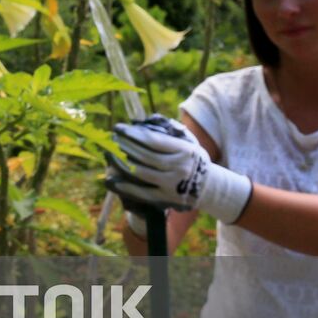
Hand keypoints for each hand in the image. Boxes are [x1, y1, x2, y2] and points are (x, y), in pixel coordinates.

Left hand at [105, 115, 252, 224]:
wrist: (208, 187)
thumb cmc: (190, 158)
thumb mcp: (187, 141)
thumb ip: (168, 129)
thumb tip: (147, 118)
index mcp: (184, 150)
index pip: (153, 140)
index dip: (133, 134)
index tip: (118, 128)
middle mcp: (179, 167)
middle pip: (145, 156)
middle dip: (124, 146)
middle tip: (110, 139)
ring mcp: (172, 185)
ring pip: (141, 173)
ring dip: (121, 163)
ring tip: (108, 154)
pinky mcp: (166, 199)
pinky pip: (142, 193)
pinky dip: (125, 186)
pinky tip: (111, 180)